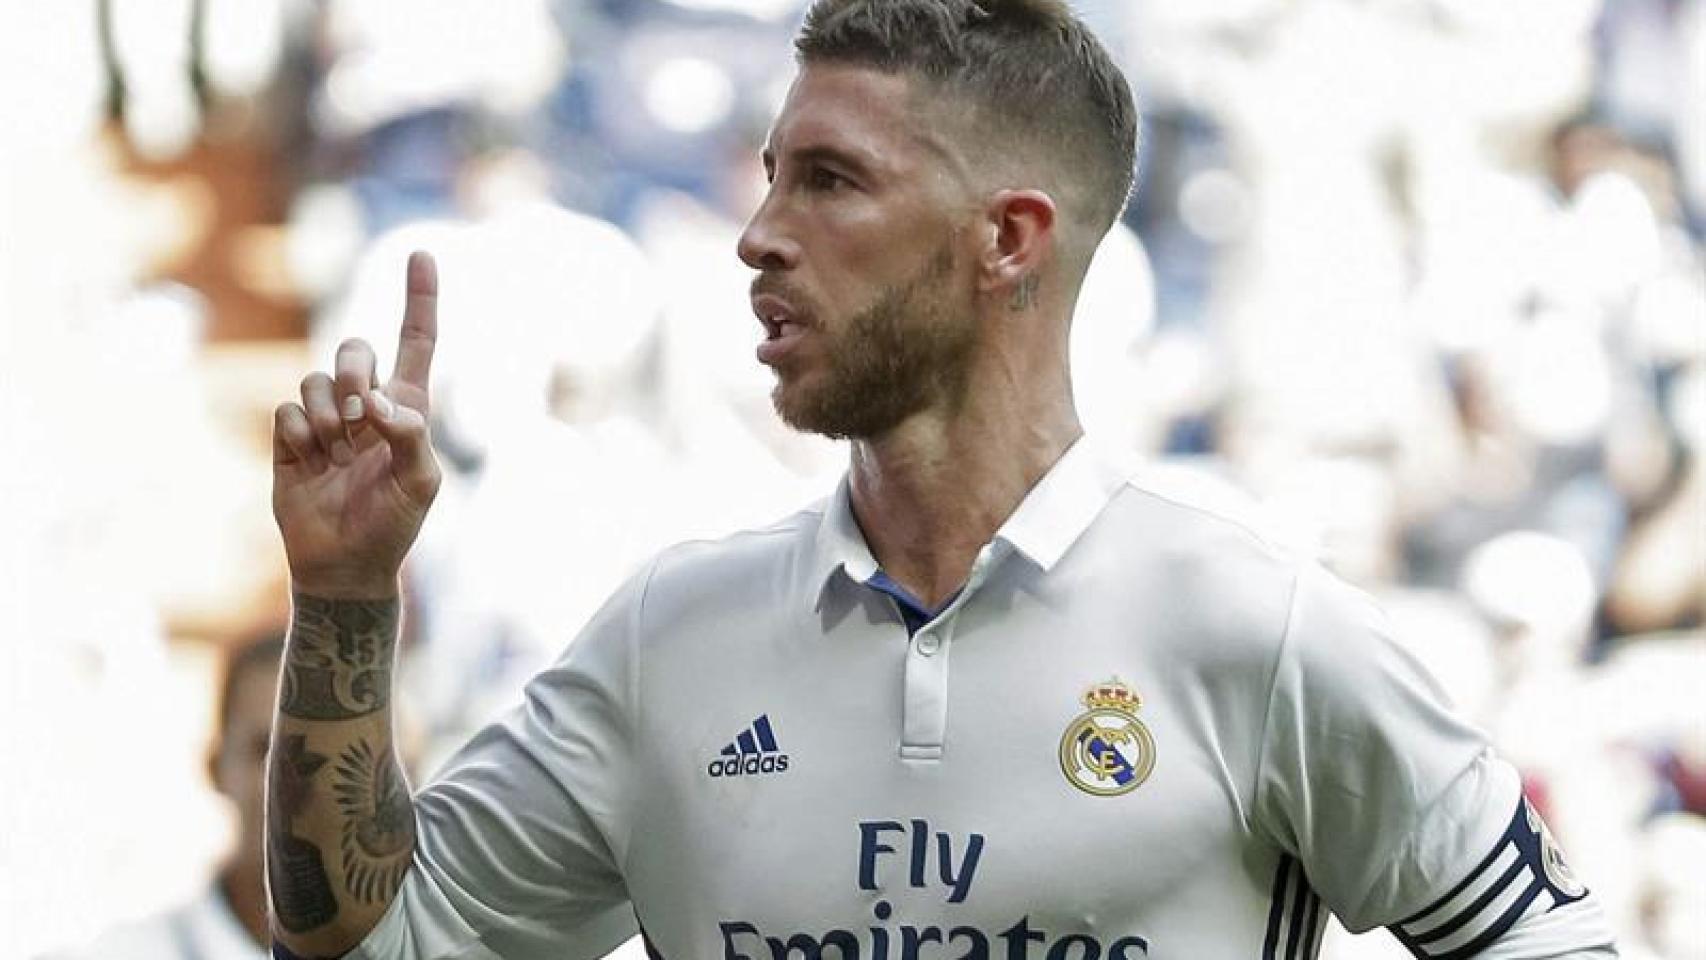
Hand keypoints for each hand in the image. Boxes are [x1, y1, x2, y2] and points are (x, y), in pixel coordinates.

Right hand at [272, 252, 441, 597]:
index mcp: (407, 408)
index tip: (423, 253)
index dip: (420, 298)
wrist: (345, 564)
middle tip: (361, 416)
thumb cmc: (394, 524)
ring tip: (336, 455)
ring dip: (328, 415)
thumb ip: (411, 435)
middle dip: (354, 371)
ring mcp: (326, 420)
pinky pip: (288, 411)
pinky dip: (300, 436)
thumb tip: (377, 403)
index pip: (416, 342)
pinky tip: (310, 464)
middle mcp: (366, 405)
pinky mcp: (290, 438)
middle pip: (354, 348)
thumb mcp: (421, 482)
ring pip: (315, 379)